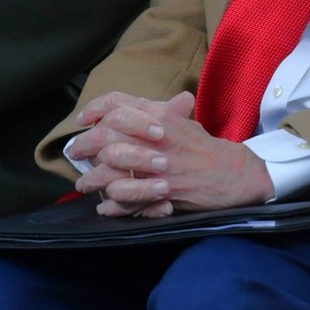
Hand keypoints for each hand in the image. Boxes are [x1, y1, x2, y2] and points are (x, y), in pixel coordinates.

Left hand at [66, 91, 273, 216]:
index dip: (94, 109)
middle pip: (106, 134)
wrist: (233, 173)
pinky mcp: (163, 191)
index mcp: (160, 116)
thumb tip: (128, 107)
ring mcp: (158, 166)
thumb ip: (156, 112)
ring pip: (110, 169)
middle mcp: (156, 137)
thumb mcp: (182, 122)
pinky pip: (126, 197)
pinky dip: (112, 204)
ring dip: (92, 178)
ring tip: (85, 184)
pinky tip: (105, 206)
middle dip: (85, 145)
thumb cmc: (204, 148)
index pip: (118, 103)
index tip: (81, 121)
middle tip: (77, 154)